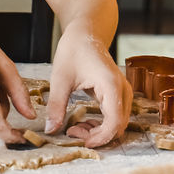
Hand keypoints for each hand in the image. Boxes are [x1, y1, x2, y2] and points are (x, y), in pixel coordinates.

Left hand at [43, 24, 131, 147]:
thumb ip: (56, 106)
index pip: (114, 123)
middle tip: (72, 133)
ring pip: (118, 123)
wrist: (85, 32)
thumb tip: (50, 130)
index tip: (80, 141)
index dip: (100, 137)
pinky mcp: (117, 93)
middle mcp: (122, 90)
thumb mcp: (60, 79)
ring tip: (74, 128)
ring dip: (98, 131)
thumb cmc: (74, 50)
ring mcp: (122, 92)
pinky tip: (82, 122)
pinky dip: (100, 124)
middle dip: (97, 136)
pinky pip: (114, 116)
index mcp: (111, 85)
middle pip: (119, 126)